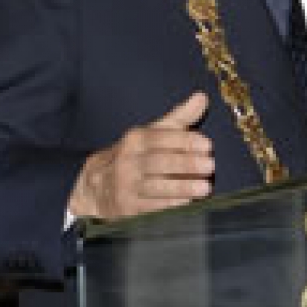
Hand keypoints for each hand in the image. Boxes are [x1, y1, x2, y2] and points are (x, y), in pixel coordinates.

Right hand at [68, 92, 213, 220]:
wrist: (97, 186)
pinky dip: (169, 208)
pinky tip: (188, 204)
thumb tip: (202, 97)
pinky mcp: (127, 209)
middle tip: (210, 166)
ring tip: (204, 187)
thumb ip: (180, 117)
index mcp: (136, 139)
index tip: (207, 145)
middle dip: (186, 164)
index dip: (185, 141)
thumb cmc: (137, 156)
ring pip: (155, 187)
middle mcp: (128, 161)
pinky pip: (150, 209)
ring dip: (181, 188)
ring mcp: (125, 186)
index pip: (162, 137)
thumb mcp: (154, 133)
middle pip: (159, 162)